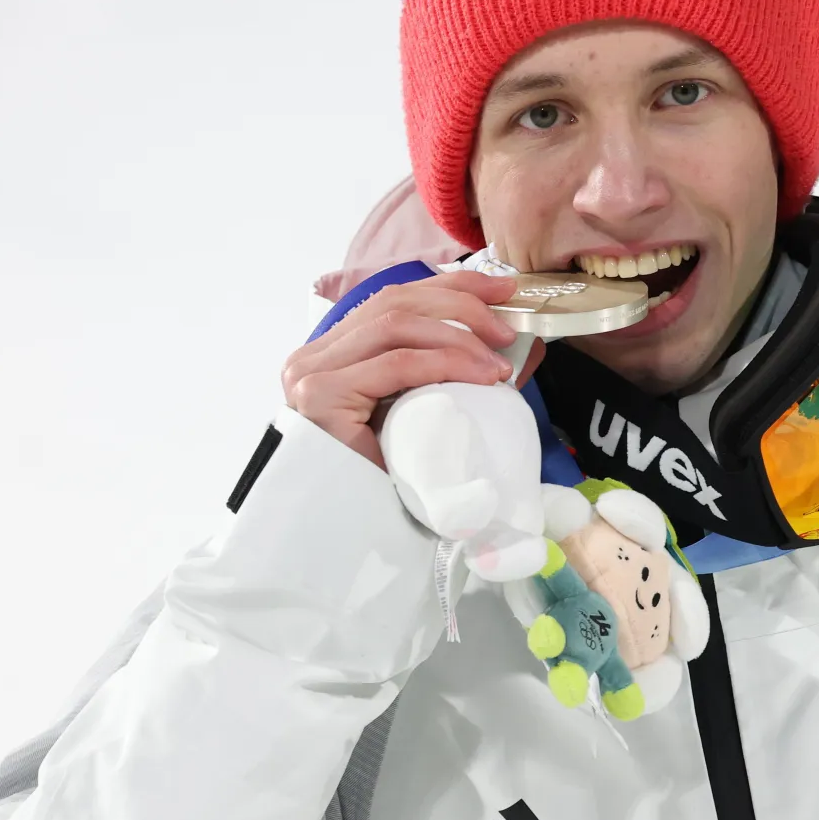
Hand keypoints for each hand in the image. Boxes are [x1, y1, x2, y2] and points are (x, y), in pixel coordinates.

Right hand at [282, 271, 545, 468]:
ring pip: (397, 325)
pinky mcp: (321, 397)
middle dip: (461, 304)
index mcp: (333, 353)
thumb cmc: (389, 479)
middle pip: (395, 302)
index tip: (501, 288)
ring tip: (497, 364)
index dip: (450, 286)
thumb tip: (507, 349)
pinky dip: (445, 362)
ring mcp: (311, 374)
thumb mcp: (418, 412)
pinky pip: (396, 363)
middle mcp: (314, 356)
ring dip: (459, 337)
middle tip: (507, 327)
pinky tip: (480, 375)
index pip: (394, 299)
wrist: (353, 533)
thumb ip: (441, 376)